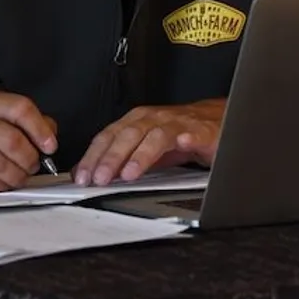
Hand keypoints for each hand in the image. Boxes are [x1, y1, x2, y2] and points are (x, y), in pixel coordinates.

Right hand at [0, 91, 58, 192]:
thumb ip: (26, 123)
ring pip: (0, 165)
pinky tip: (2, 184)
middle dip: (30, 159)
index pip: (20, 108)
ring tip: (19, 177)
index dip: (40, 129)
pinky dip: (1, 187)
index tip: (50, 146)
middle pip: (12, 140)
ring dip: (17, 176)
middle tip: (33, 166)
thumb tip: (50, 136)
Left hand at [74, 99, 224, 185]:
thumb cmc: (178, 135)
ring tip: (130, 173)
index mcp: (138, 122)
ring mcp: (179, 124)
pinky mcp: (203, 132)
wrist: (215, 121)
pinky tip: (183, 145)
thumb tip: (89, 174)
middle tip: (100, 179)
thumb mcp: (144, 148)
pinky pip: (194, 134)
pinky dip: (187, 138)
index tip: (82, 177)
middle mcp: (155, 119)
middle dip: (112, 158)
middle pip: (129, 134)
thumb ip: (119, 159)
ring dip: (141, 154)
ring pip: (157, 135)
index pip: (109, 136)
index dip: (94, 156)